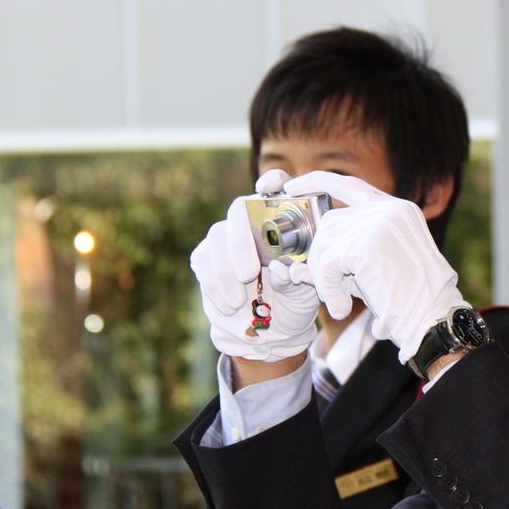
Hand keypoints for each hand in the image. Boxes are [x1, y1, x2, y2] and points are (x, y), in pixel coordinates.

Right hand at [191, 177, 319, 361]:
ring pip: (216, 236)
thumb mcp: (306, 291)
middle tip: (249, 274)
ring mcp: (227, 235)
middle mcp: (253, 220)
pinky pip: (202, 260)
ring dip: (224, 271)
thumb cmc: (296, 299)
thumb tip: (281, 271)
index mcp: (285, 221)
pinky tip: (229, 305)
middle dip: (240, 241)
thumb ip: (297, 278)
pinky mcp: (206, 256)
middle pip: (238, 208)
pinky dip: (213, 285)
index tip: (269, 187)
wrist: (274, 328)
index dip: (273, 180)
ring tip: (238, 301)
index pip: (278, 185)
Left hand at [278, 171, 465, 362]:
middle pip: (331, 221)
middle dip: (321, 254)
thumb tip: (304, 253)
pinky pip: (327, 264)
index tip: (293, 187)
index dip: (318, 182)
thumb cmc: (411, 300)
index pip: (349, 184)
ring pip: (325, 243)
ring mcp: (380, 224)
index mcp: (399, 209)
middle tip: (327, 287)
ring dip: (324, 277)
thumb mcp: (384, 261)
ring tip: (340, 301)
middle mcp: (391, 209)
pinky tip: (341, 307)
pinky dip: (327, 289)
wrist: (432, 320)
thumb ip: (352, 245)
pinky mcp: (367, 247)